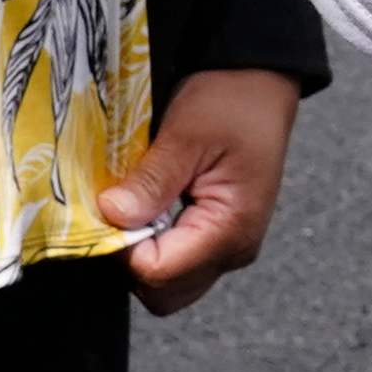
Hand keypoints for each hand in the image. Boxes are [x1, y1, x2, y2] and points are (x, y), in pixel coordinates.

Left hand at [102, 65, 300, 315]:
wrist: (262, 77)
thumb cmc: (231, 99)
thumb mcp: (186, 134)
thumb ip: (152, 182)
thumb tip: (112, 216)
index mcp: (232, 229)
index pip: (158, 273)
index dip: (122, 247)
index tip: (109, 207)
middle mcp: (235, 249)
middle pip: (165, 293)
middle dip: (131, 260)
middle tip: (119, 210)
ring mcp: (230, 246)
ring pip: (170, 283)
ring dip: (142, 252)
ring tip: (135, 205)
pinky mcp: (222, 235)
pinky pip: (179, 261)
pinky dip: (155, 243)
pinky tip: (149, 206)